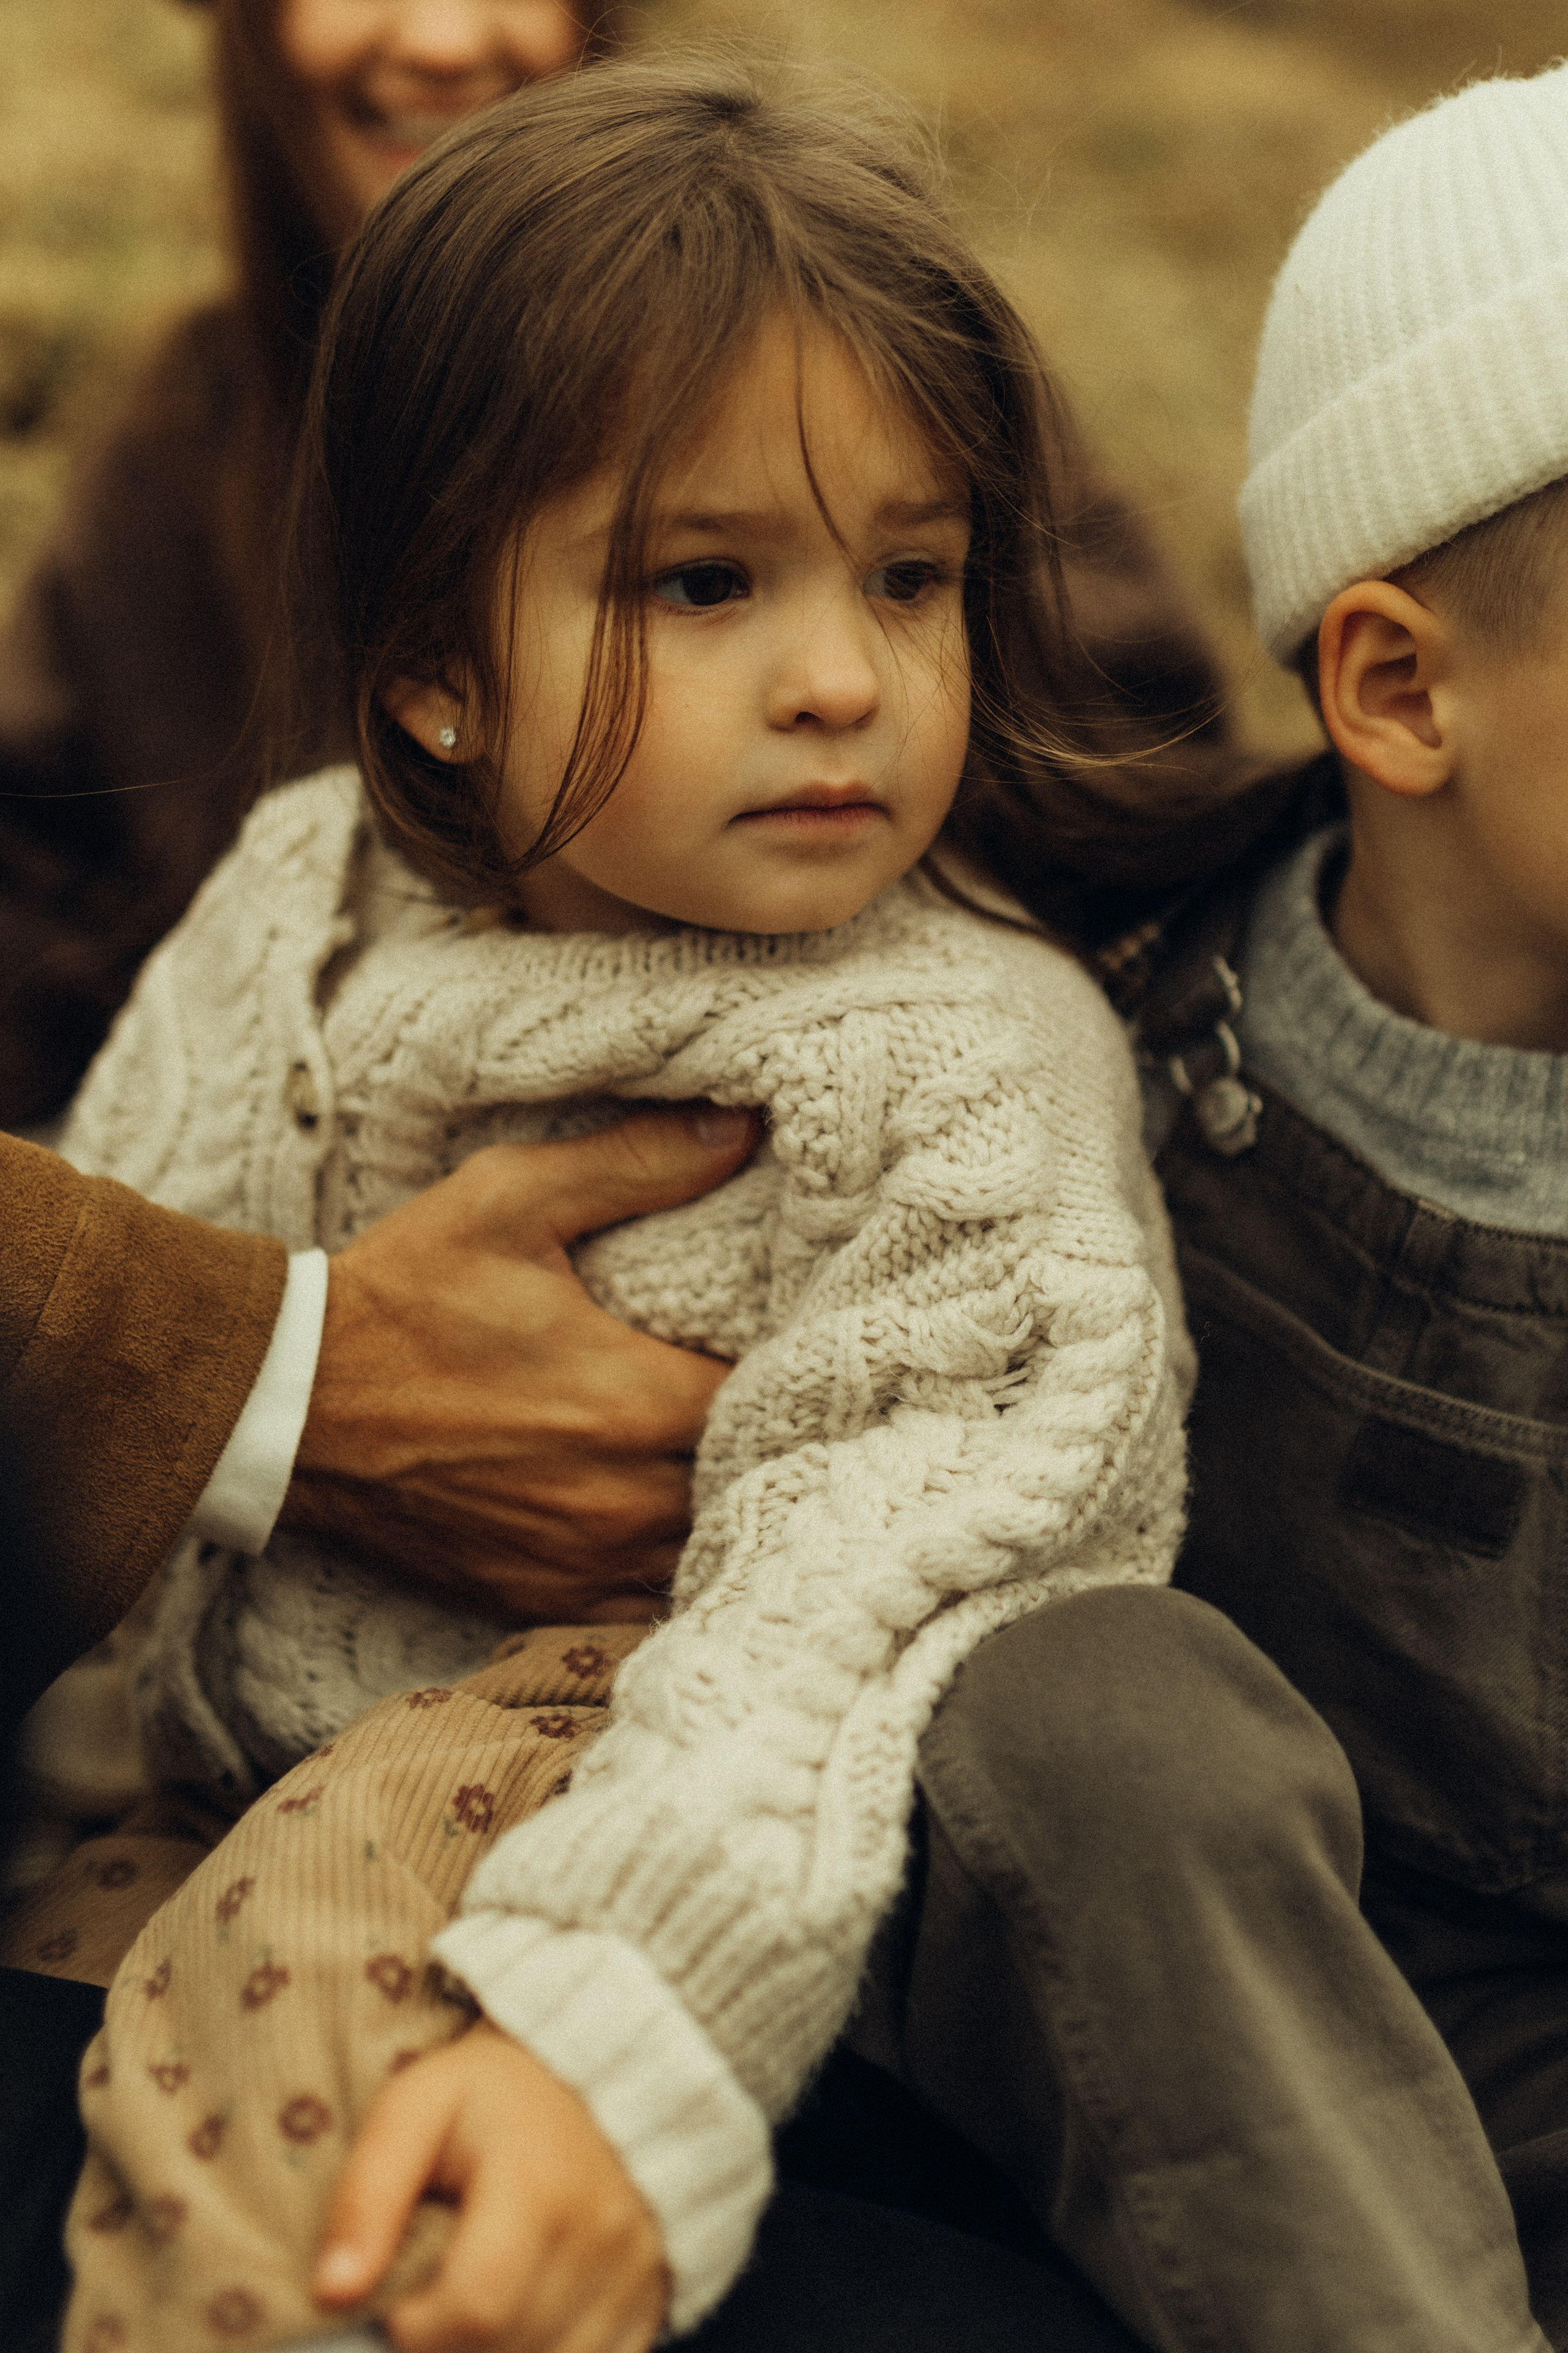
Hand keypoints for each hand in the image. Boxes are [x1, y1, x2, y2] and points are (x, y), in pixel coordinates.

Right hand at [279, 1104, 756, 1618]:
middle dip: (773, 1442)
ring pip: (704, 1552)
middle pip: (753, 1486)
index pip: (776, 1404)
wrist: (286, 1403)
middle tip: (784, 1398)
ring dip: (725, 1508)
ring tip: (734, 1457)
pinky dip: (664, 1565)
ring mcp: (579, 1559)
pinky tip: (667, 1519)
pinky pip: (640, 1603)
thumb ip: (635, 1164)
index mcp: (631, 1402)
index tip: (809, 1343)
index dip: (805, 1377)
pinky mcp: (538, 1595)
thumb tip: (739, 1129)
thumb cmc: (401, 1296)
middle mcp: (619, 1498)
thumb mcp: (510, 1201)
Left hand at [313, 2020, 667, 2352]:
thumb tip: (331, 2292)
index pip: (476, 2309)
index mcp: (542, 2187)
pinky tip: (518, 2318)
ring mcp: (634, 2278)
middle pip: (507, 2349)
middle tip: (431, 2293)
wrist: (592, 2078)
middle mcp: (602, 2239)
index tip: (398, 2297)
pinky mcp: (650, 2306)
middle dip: (447, 2343)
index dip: (416, 2325)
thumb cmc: (489, 2096)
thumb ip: (368, 2192)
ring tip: (472, 2300)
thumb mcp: (416, 2105)